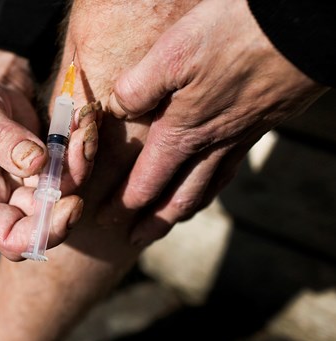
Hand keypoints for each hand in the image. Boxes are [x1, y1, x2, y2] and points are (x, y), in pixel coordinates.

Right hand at [0, 44, 97, 259]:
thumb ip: (1, 138)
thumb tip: (36, 163)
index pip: (11, 239)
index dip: (45, 231)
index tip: (72, 202)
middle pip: (44, 221)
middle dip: (70, 188)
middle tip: (84, 148)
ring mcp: (21, 187)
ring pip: (62, 193)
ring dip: (80, 163)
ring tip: (85, 126)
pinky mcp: (41, 168)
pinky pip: (68, 169)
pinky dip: (80, 149)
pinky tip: (85, 121)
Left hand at [102, 0, 326, 242]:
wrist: (303, 30)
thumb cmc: (236, 35)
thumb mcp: (173, 54)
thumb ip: (139, 87)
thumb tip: (118, 109)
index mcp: (183, 132)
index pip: (148, 181)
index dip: (125, 205)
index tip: (107, 222)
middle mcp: (212, 144)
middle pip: (179, 198)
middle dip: (154, 222)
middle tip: (135, 240)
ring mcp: (239, 138)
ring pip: (208, 188)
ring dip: (184, 210)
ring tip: (171, 221)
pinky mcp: (260, 124)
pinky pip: (229, 170)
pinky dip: (213, 186)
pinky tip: (212, 180)